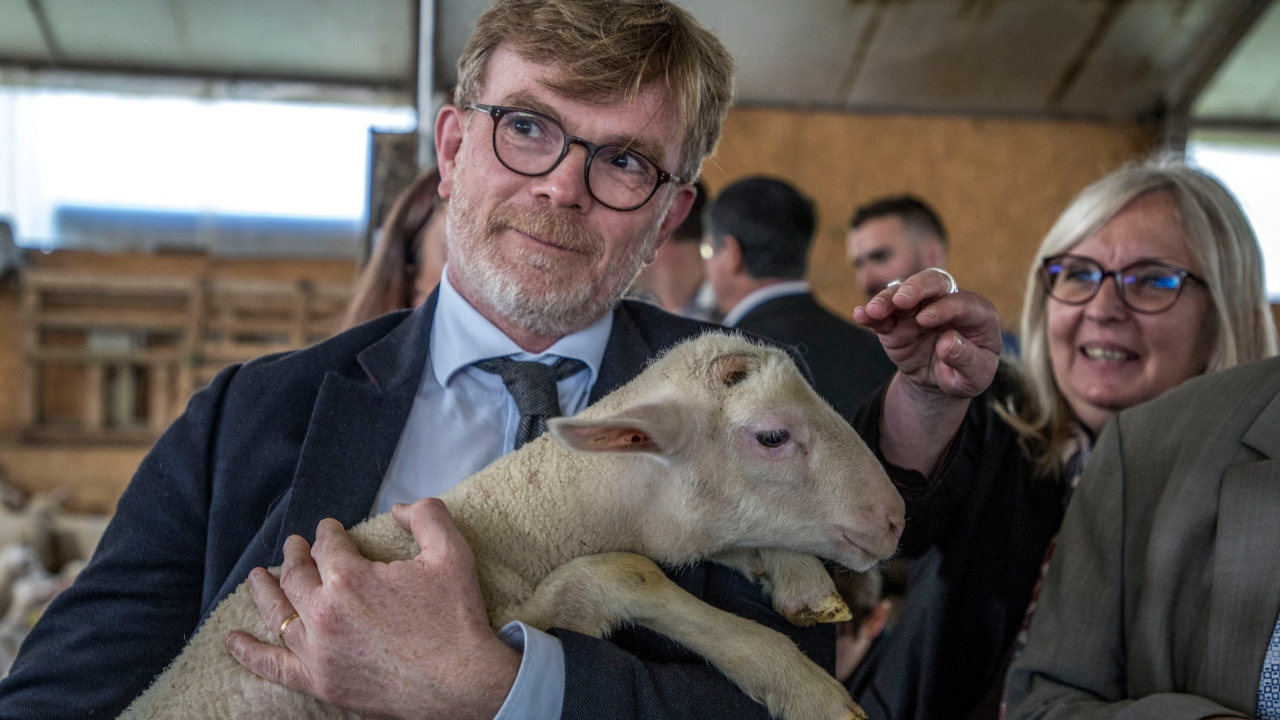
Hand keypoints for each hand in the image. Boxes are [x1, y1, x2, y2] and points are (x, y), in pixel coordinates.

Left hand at [226, 499, 519, 719]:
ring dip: (265, 591)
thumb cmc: (456, 618)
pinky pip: (273, 665)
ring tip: (257, 577)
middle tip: (293, 545)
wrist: (462, 683)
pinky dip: (249, 653)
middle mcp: (324, 613)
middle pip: (298, 575)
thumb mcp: (451, 553)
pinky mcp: (320, 682)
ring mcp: (318, 651)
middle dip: (295, 555)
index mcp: (351, 578)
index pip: (327, 546)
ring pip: (280, 613)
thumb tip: (398, 508)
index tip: (330, 528)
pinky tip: (233, 641)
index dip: (327, 532)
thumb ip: (425, 516)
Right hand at [853, 269, 1000, 399]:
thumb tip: (947, 341)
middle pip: (934, 282)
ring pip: (902, 293)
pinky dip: (871, 314)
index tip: (925, 320)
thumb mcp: (975, 377)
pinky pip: (883, 315)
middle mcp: (947, 302)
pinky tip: (860, 315)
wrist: (941, 382)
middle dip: (916, 287)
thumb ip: (967, 360)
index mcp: (977, 313)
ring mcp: (919, 309)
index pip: (961, 303)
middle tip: (901, 299)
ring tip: (874, 311)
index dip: (943, 308)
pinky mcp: (896, 321)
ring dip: (887, 299)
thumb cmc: (965, 374)